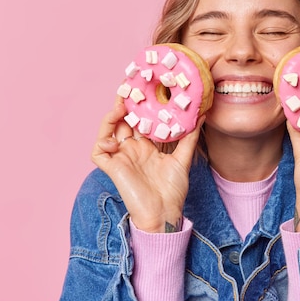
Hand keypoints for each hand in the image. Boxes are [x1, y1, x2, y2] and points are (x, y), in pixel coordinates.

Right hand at [91, 96, 202, 231]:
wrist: (164, 213)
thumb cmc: (173, 190)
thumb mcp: (183, 159)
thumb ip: (189, 137)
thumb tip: (201, 116)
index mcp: (147, 146)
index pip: (139, 120)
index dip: (138, 105)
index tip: (143, 88)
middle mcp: (132, 149)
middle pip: (122, 121)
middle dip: (123, 104)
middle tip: (128, 87)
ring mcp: (121, 157)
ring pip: (107, 131)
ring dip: (110, 118)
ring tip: (120, 107)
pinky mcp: (112, 168)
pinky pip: (98, 152)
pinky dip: (101, 143)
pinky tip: (113, 140)